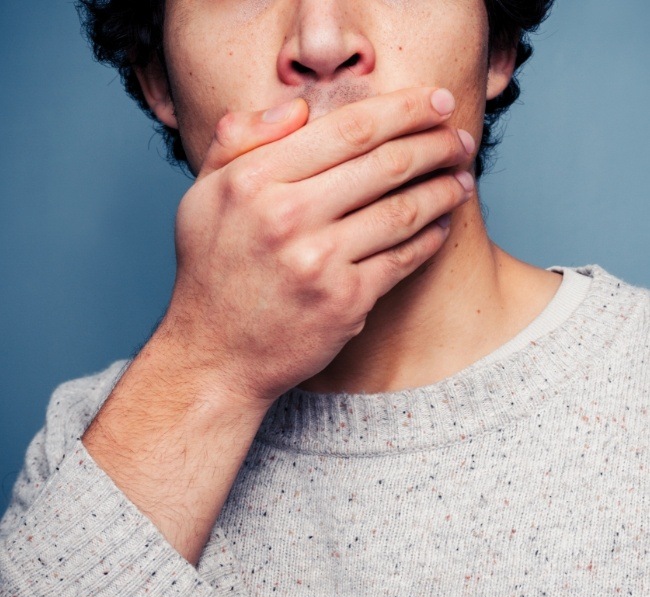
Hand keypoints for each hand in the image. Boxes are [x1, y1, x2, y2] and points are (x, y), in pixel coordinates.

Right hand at [161, 87, 474, 404]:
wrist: (216, 355)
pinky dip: (429, 239)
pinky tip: (441, 225)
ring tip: (462, 179)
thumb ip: (238, 140)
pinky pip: (402, 260)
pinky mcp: (344, 303)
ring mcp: (319, 262)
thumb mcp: (202, 195)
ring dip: (443, 190)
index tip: (438, 101)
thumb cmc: (211, 273)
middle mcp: (287, 217)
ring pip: (402, 211)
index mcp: (254, 180)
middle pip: (385, 165)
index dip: (405, 109)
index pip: (347, 129)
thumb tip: (298, 108)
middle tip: (463, 139)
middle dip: (436, 145)